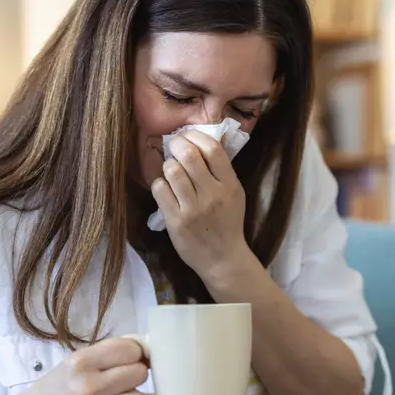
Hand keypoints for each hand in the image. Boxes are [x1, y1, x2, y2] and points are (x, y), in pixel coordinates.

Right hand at [10, 337, 149, 394]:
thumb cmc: (61, 384)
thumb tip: (147, 350)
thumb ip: (111, 353)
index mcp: (82, 361)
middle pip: (139, 373)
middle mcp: (88, 386)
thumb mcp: (78, 359)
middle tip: (124, 377)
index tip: (131, 357)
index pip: (129, 349)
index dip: (136, 352)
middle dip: (136, 373)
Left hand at [151, 131, 257, 281]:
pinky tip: (166, 189)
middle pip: (189, 155)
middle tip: (174, 146)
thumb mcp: (234, 194)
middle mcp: (212, 194)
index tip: (188, 136)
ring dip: (168, 165)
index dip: (196, 136)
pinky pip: (160, 190)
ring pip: (172, 170)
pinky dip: (160, 184)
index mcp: (230, 185)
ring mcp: (193, 208)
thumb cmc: (228, 223)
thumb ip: (221, 171)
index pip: (213, 149)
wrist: (223, 259)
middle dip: (177, 145)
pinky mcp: (176, 221)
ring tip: (171, 171)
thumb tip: (201, 141)